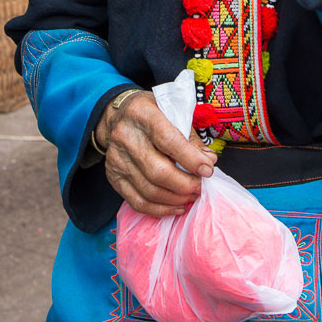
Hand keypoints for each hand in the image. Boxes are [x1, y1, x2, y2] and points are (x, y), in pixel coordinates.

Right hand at [95, 91, 216, 216]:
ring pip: (149, 190)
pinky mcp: (113, 177)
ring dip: (176, 198)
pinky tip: (176, 206)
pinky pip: (137, 202)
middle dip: (185, 184)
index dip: (190, 159)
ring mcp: (117, 159)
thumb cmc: (152, 113)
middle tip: (201, 187)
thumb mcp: (172, 112)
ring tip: (192, 196)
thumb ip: (190, 138)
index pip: (168, 141)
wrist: (119, 115)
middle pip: (158, 171)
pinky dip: (160, 209)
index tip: (208, 170)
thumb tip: (209, 160)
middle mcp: (125, 136)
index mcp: (142, 114)